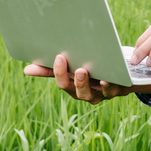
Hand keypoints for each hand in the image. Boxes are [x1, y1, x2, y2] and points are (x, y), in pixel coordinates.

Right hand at [24, 54, 150, 104]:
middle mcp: (87, 94)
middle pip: (76, 91)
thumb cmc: (94, 70)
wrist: (124, 74)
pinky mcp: (117, 90)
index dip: (57, 73)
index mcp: (74, 87)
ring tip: (84, 71)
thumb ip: (52, 70)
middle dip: (72, 79)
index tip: (58, 57)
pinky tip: (106, 78)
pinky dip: (109, 85)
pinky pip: (113, 90)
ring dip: (87, 83)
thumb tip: (26, 70)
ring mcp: (102, 94)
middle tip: (71, 65)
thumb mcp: (73, 68)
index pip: (62, 83)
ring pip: (93, 94)